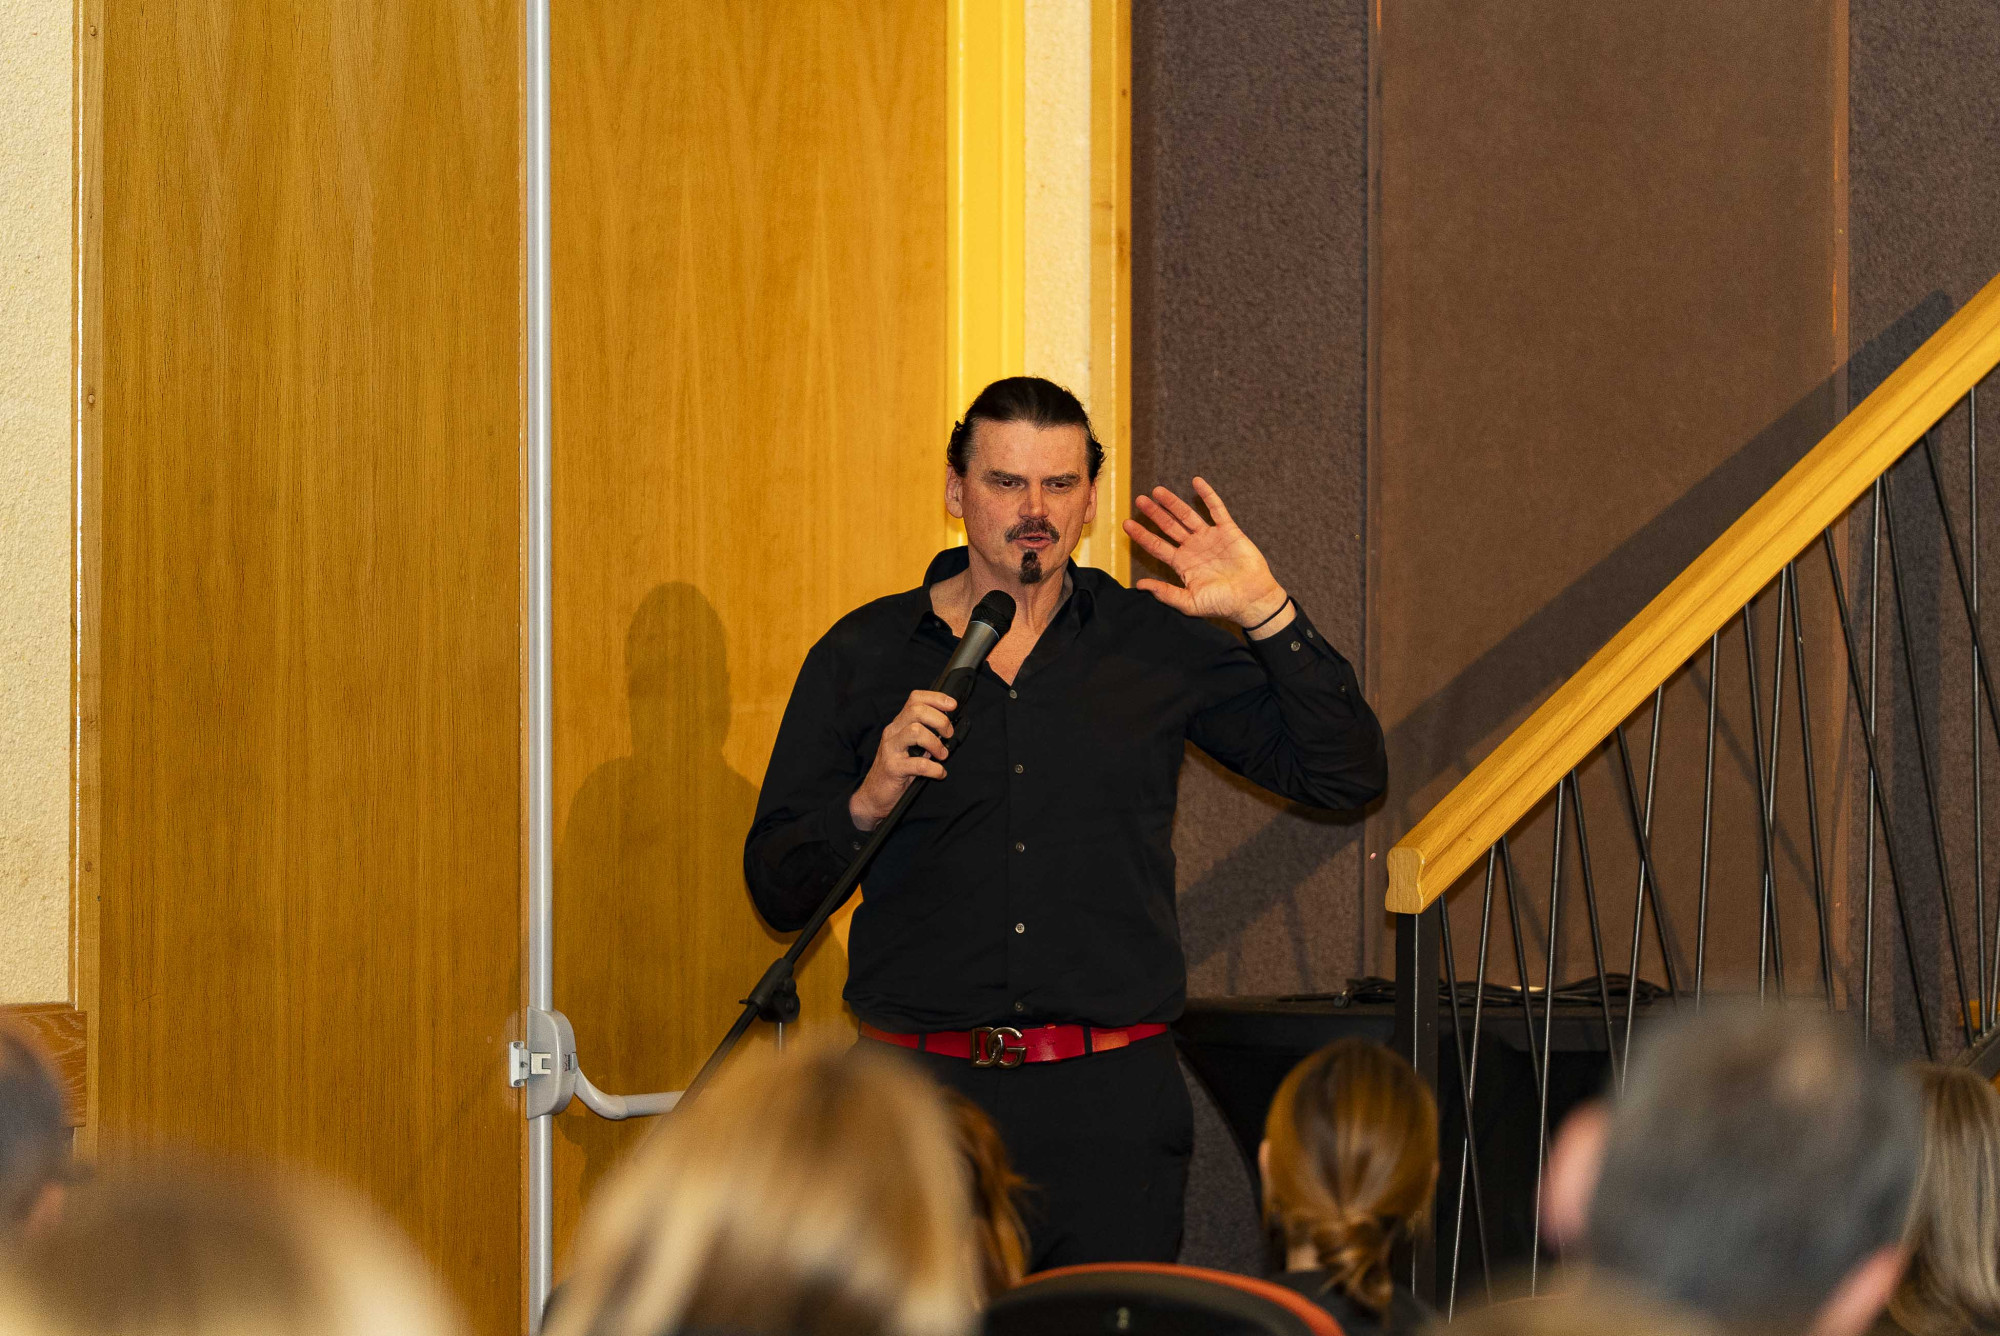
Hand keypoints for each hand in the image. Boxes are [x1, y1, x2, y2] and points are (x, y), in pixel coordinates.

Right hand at [849, 690, 956, 830]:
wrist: (875, 794)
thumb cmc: (897, 770)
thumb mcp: (910, 747)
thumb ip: (925, 736)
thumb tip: (950, 729)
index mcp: (899, 724)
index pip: (915, 699)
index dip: (936, 698)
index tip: (953, 705)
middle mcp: (893, 732)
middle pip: (916, 710)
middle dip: (939, 720)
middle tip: (948, 735)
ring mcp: (891, 749)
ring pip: (915, 731)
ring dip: (935, 743)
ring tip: (942, 754)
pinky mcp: (892, 768)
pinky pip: (918, 764)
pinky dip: (934, 769)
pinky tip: (939, 773)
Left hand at [1124, 478, 1291, 635]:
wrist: (1251, 599)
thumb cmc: (1221, 603)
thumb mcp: (1189, 602)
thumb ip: (1165, 593)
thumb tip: (1139, 586)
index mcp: (1182, 564)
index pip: (1157, 546)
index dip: (1142, 535)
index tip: (1126, 524)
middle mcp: (1193, 548)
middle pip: (1169, 526)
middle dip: (1154, 514)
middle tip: (1140, 500)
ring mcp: (1210, 538)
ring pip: (1187, 515)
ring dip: (1173, 503)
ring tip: (1158, 491)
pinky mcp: (1228, 531)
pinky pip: (1216, 509)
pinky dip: (1207, 495)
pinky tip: (1196, 482)